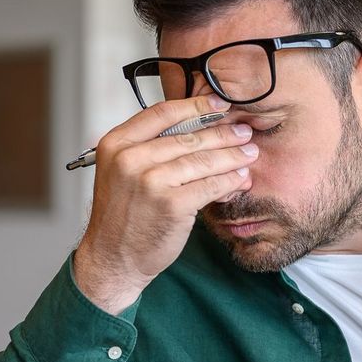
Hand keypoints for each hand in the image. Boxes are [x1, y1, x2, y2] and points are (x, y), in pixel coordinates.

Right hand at [74, 93, 255, 313]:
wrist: (113, 258)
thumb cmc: (121, 217)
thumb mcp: (122, 172)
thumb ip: (150, 149)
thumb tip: (196, 130)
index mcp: (116, 144)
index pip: (162, 113)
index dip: (195, 106)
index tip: (218, 103)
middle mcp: (130, 159)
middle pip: (187, 137)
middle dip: (222, 133)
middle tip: (243, 131)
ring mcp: (151, 182)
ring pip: (202, 161)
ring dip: (232, 157)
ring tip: (249, 154)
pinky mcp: (172, 205)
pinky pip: (210, 186)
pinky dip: (229, 181)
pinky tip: (240, 178)